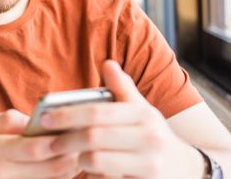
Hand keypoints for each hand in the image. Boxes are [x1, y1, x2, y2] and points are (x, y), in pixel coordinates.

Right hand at [0, 109, 82, 178]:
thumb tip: (38, 121)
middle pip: (50, 169)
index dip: (59, 141)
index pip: (35, 148)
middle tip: (88, 141)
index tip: (77, 130)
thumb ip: (10, 121)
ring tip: (80, 153)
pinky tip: (63, 167)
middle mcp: (3, 175)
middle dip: (73, 156)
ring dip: (70, 169)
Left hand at [39, 60, 203, 178]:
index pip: (96, 112)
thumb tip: (107, 63)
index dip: (66, 115)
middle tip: (49, 142)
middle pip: (92, 137)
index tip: (44, 118)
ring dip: (76, 159)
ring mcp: (149, 164)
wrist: (186, 170)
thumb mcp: (142, 110)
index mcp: (143, 114)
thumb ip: (122, 88)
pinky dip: (91, 175)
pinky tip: (86, 170)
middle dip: (65, 139)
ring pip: (95, 160)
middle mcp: (149, 137)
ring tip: (70, 155)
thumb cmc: (153, 135)